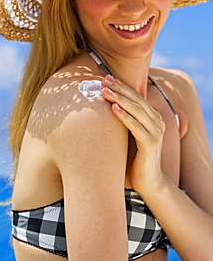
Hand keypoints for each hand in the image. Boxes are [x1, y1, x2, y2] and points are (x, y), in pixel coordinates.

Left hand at [101, 75, 165, 195]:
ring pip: (136, 110)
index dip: (122, 86)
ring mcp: (155, 132)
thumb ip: (124, 121)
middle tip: (104, 80)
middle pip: (136, 100)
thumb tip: (104, 106)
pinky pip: (136, 127)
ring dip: (119, 98)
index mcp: (152, 118)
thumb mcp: (129, 135)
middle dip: (119, 88)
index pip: (136, 97)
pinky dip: (124, 116)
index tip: (106, 78)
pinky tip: (113, 108)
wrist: (148, 182)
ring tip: (105, 90)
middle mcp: (157, 122)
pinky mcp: (150, 144)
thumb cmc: (134, 158)